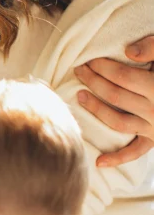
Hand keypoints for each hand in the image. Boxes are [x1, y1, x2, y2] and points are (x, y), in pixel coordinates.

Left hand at [75, 36, 153, 167]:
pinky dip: (118, 158)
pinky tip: (99, 162)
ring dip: (96, 110)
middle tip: (78, 70)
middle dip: (94, 82)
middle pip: (116, 96)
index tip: (89, 59)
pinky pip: (136, 151)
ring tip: (80, 95)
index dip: (103, 67)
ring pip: (118, 122)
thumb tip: (128, 52)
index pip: (123, 77)